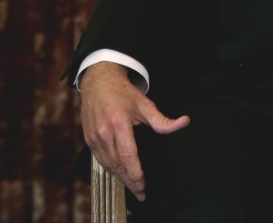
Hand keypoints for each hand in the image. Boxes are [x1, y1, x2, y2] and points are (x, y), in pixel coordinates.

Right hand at [80, 62, 189, 201]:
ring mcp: (94, 136)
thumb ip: (163, 120)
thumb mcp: (145, 104)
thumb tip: (184, 122)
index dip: (135, 173)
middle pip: (117, 164)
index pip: (127, 155)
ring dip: (120, 177)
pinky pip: (100, 159)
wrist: (99, 80)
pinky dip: (110, 169)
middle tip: (141, 192)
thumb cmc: (123, 92)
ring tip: (132, 186)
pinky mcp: (89, 138)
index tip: (143, 184)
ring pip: (108, 164)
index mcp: (118, 123)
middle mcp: (104, 132)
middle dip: (129, 181)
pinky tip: (119, 173)